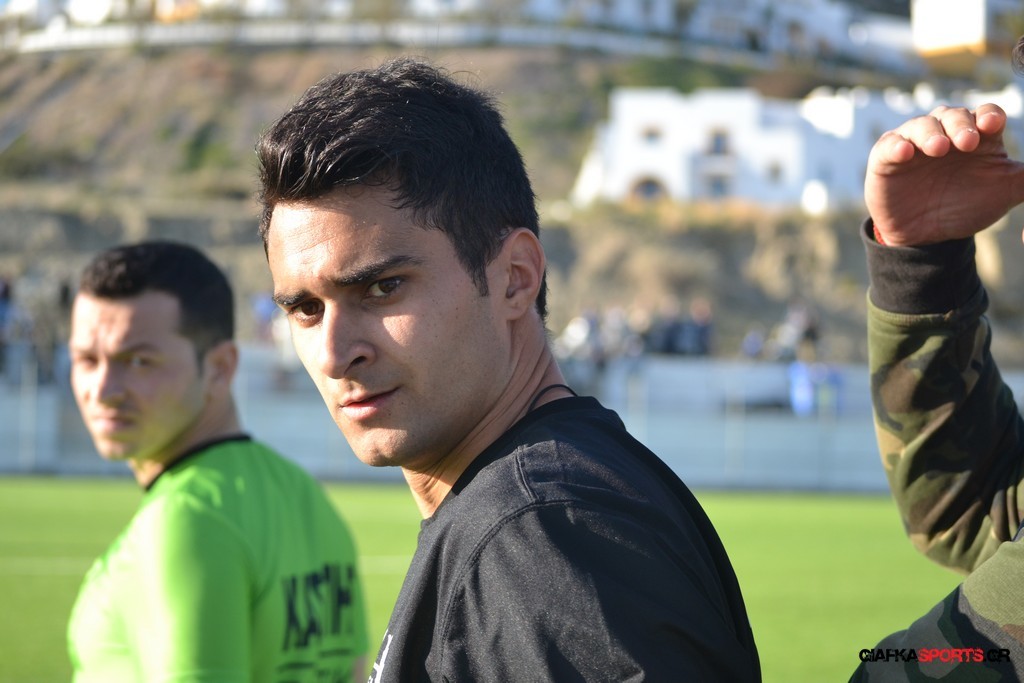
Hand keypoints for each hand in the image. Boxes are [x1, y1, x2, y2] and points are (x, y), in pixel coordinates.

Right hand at [864, 103, 1023, 245]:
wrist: (926, 237)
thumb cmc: (966, 207)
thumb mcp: (1004, 193)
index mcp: (976, 136)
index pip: (984, 115)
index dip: (988, 116)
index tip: (992, 125)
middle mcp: (945, 133)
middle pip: (953, 116)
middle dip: (960, 125)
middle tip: (967, 142)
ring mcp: (914, 143)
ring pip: (921, 125)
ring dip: (930, 133)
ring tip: (938, 148)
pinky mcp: (886, 158)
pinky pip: (889, 145)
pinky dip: (897, 146)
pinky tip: (905, 152)